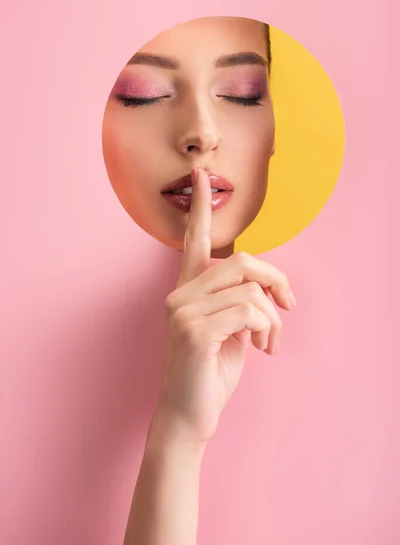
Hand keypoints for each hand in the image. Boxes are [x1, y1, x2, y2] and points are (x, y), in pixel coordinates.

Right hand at [155, 167, 295, 444]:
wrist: (188, 417)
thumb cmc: (209, 374)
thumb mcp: (229, 332)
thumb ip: (239, 302)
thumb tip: (267, 288)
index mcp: (187, 291)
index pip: (193, 240)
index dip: (200, 207)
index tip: (201, 175)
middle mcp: (180, 294)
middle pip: (243, 261)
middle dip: (277, 281)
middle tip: (290, 307)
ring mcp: (183, 311)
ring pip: (251, 288)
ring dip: (274, 318)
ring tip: (271, 342)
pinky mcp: (195, 331)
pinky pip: (251, 311)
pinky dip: (268, 329)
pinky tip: (263, 351)